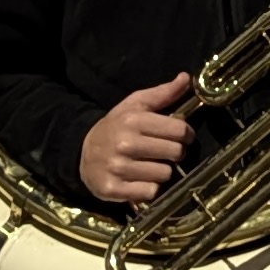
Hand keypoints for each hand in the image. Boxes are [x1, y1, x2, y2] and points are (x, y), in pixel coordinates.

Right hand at [80, 74, 192, 204]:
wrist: (83, 152)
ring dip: (161, 172)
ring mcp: (118, 168)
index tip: (179, 136)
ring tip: (148, 165)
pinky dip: (149, 188)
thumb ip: (163, 93)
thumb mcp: (135, 105)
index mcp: (132, 120)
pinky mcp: (113, 189)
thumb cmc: (116, 127)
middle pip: (175, 153)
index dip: (185, 134)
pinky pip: (151, 192)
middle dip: (174, 153)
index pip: (179, 130)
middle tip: (163, 151)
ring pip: (165, 174)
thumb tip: (186, 77)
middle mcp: (125, 144)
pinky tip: (138, 180)